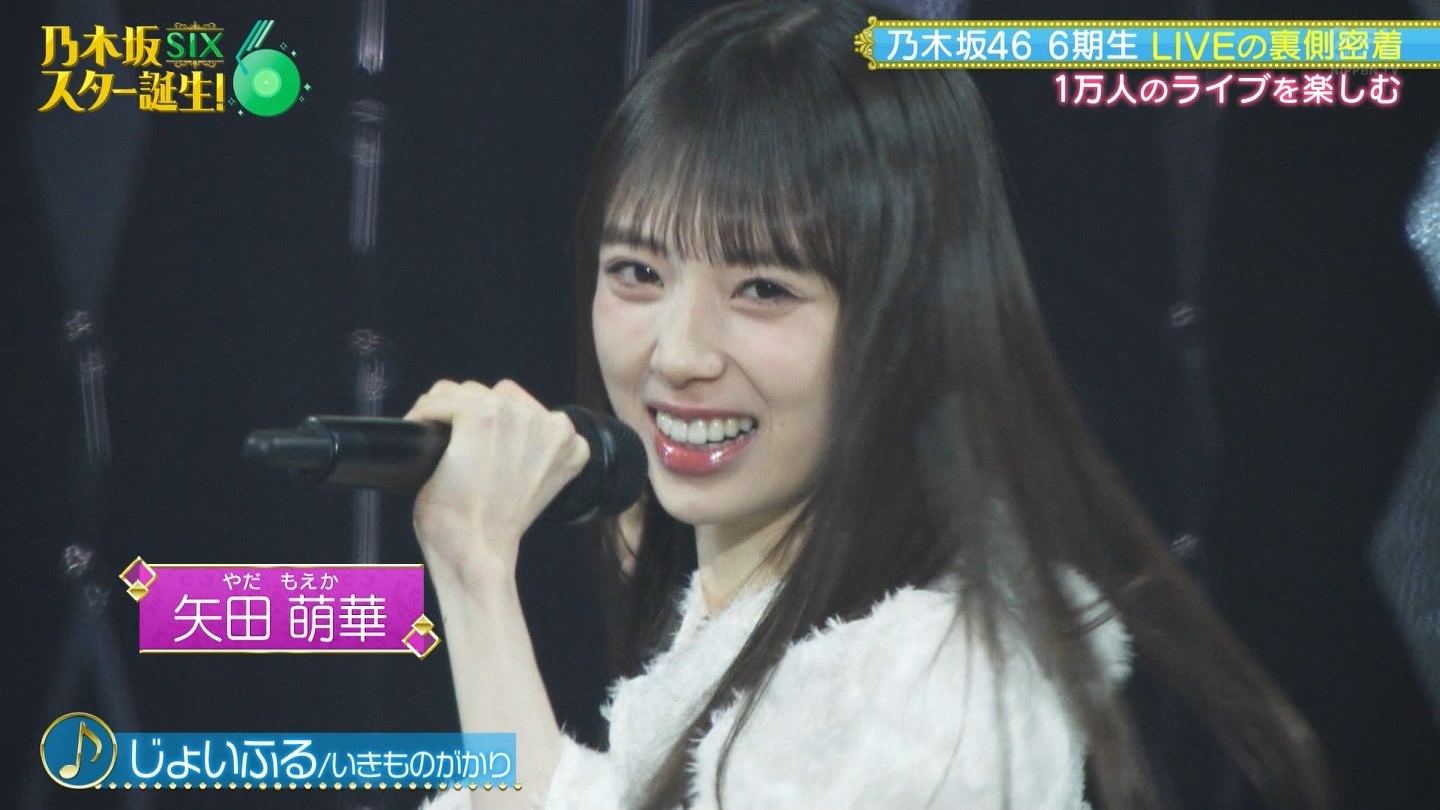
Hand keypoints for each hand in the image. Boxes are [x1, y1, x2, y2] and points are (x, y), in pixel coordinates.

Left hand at [403, 379, 589, 589]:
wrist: (479, 553)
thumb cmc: (496, 530)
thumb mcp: (531, 485)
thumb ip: (528, 453)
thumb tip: (497, 433)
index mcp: (570, 442)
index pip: (523, 410)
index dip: (493, 426)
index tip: (473, 444)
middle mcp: (550, 423)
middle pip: (494, 396)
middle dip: (467, 416)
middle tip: (449, 447)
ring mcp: (516, 415)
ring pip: (465, 392)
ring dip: (445, 412)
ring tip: (433, 441)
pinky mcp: (481, 415)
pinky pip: (441, 399)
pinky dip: (423, 414)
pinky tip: (420, 436)